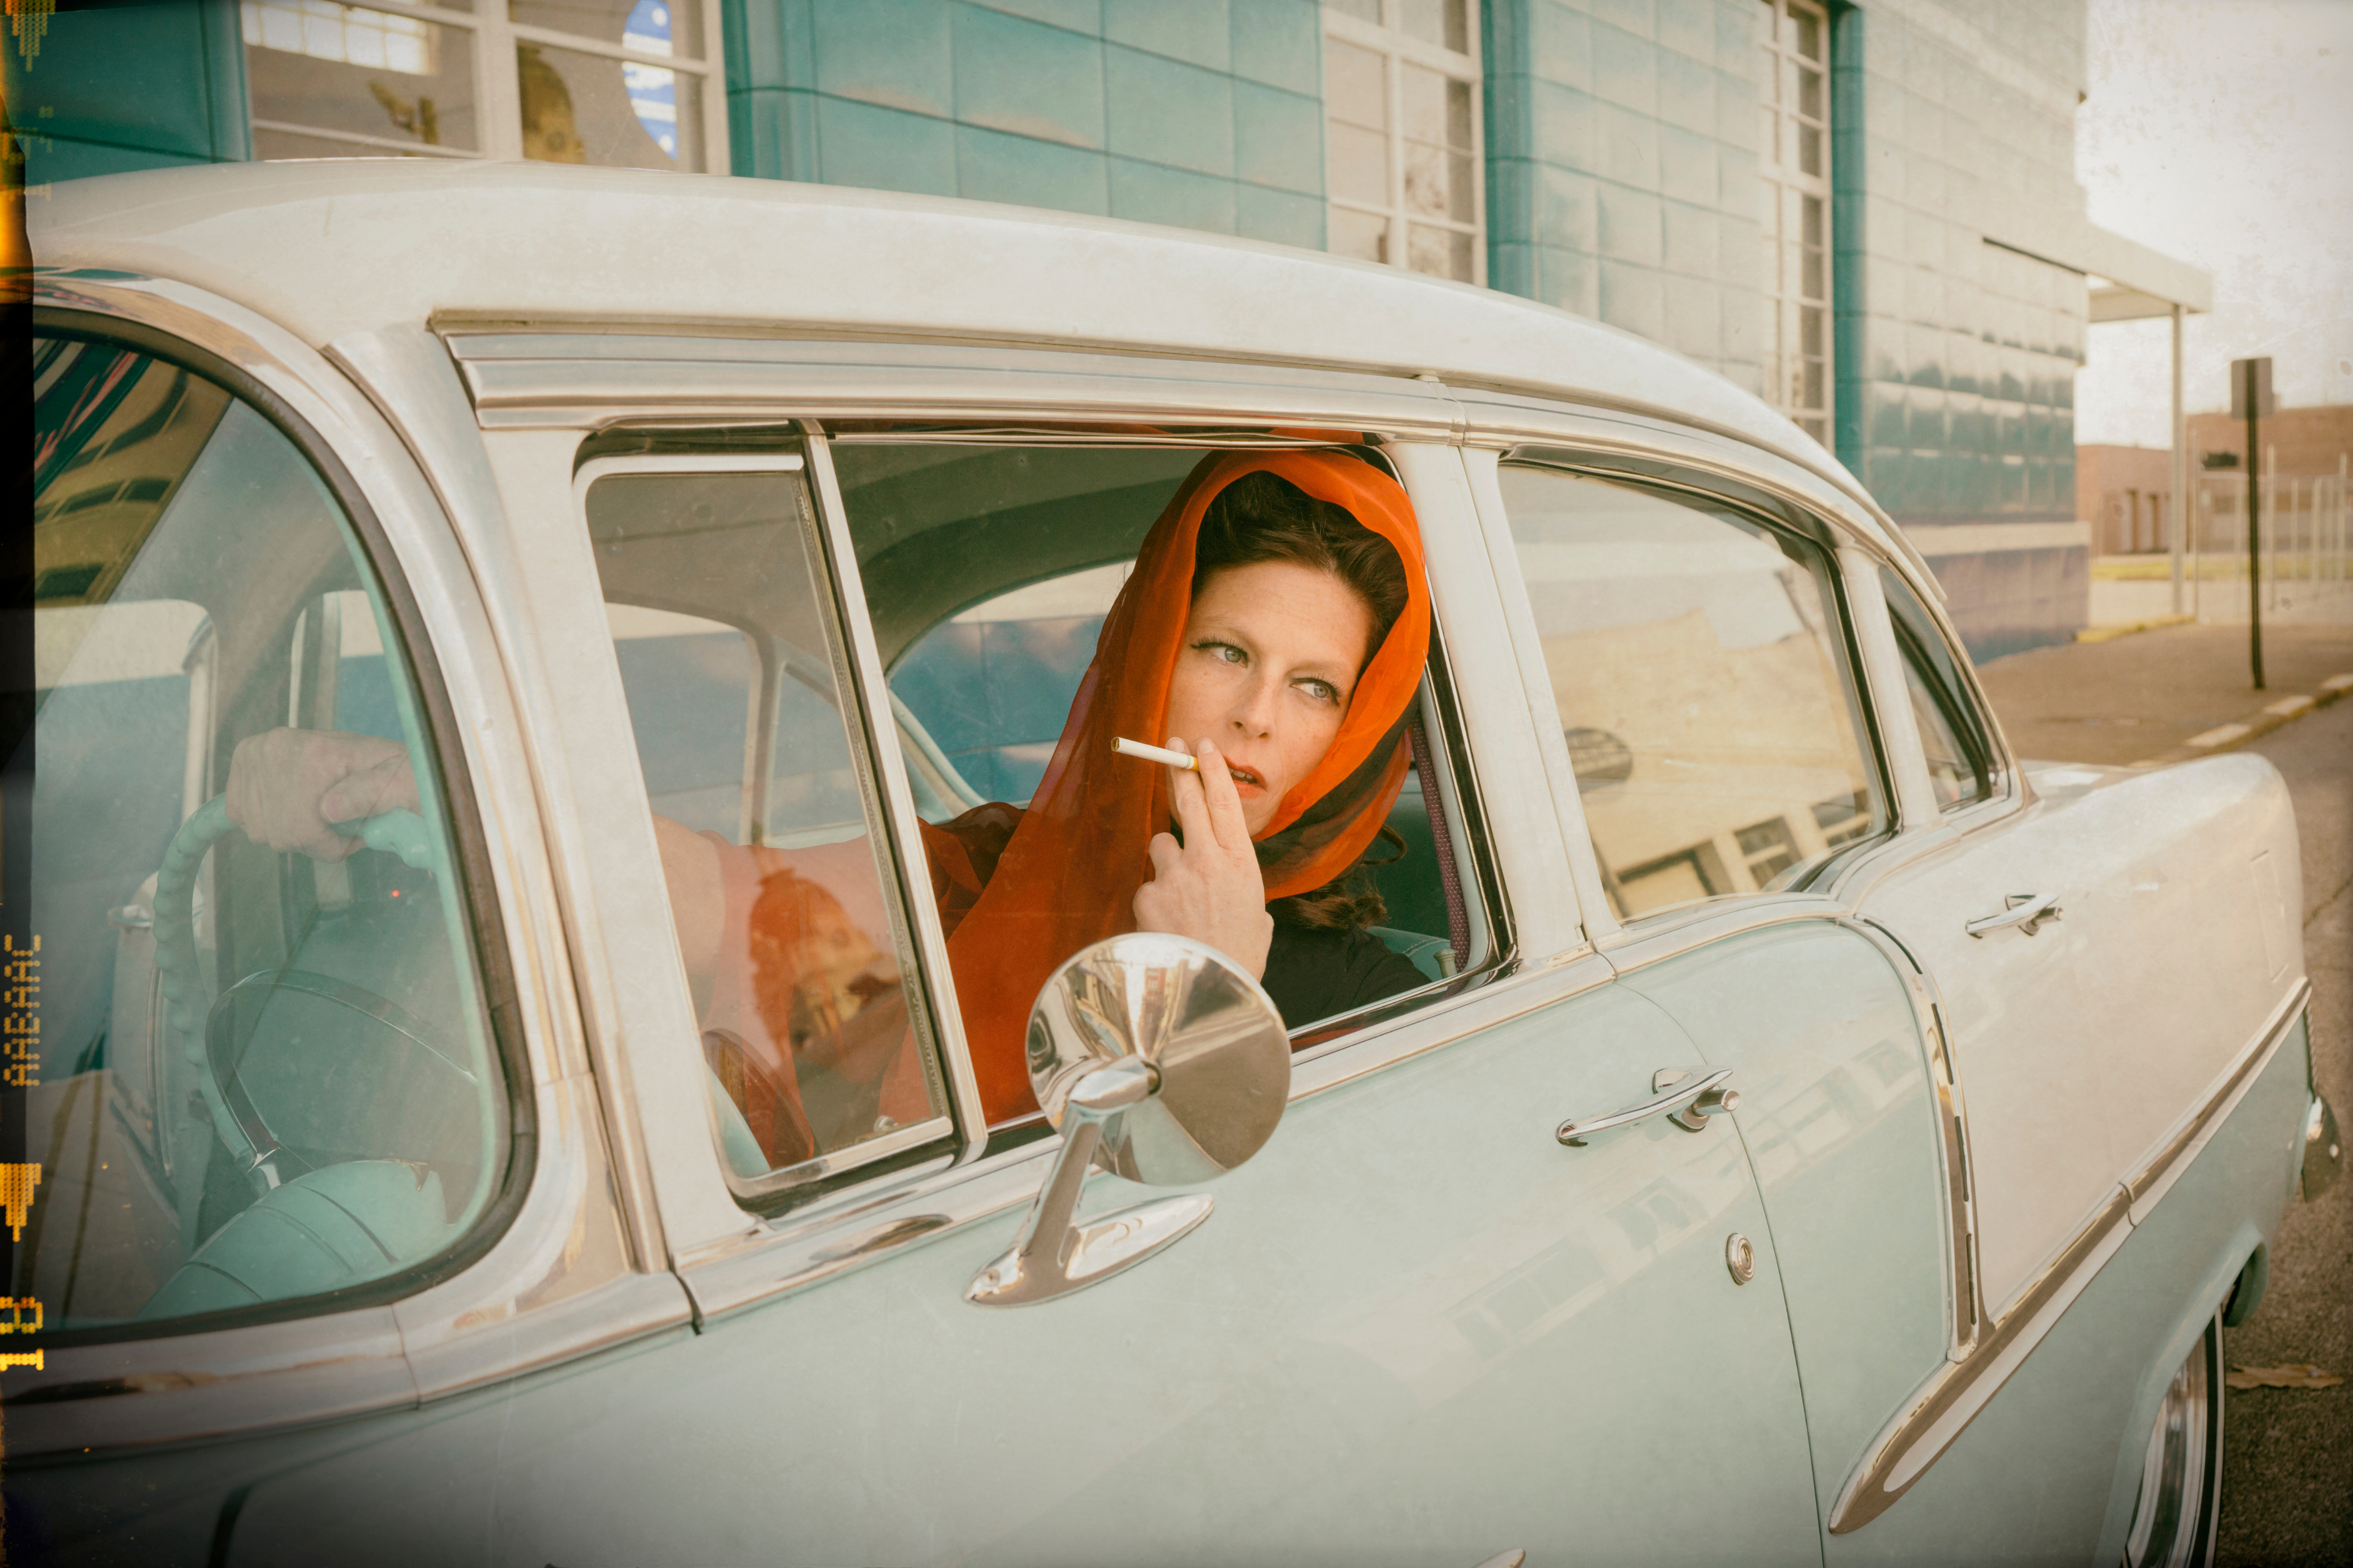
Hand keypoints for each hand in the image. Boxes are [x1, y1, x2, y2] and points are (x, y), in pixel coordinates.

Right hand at [224, 728, 418, 861]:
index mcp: (316, 751)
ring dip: (291, 833)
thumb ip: (369, 795)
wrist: (382, 756)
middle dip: (314, 840)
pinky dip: (267, 821)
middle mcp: (276, 748)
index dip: (330, 845)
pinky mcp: (243, 760)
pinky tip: (293, 809)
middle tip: (339, 828)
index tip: (354, 839)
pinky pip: (240, 815)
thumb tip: (328, 809)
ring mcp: (256, 753)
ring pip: (262, 831)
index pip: (302, 828)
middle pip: (280, 834)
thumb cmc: (398, 775)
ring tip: (320, 817)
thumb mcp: (402, 782)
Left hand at [1132, 736, 1273, 980]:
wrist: (1207, 989)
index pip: (1225, 802)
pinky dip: (1155, 900)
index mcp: (1241, 862)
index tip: (1204, 747)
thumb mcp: (1259, 921)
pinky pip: (1148, 885)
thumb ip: (1246, 896)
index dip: (1214, 770)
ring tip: (1180, 897)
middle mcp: (1207, 859)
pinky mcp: (1147, 894)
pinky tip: (1167, 924)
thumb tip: (1240, 897)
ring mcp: (1173, 874)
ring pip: (1161, 845)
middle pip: (1188, 801)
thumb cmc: (1240, 959)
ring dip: (1167, 861)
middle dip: (1180, 769)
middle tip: (1172, 747)